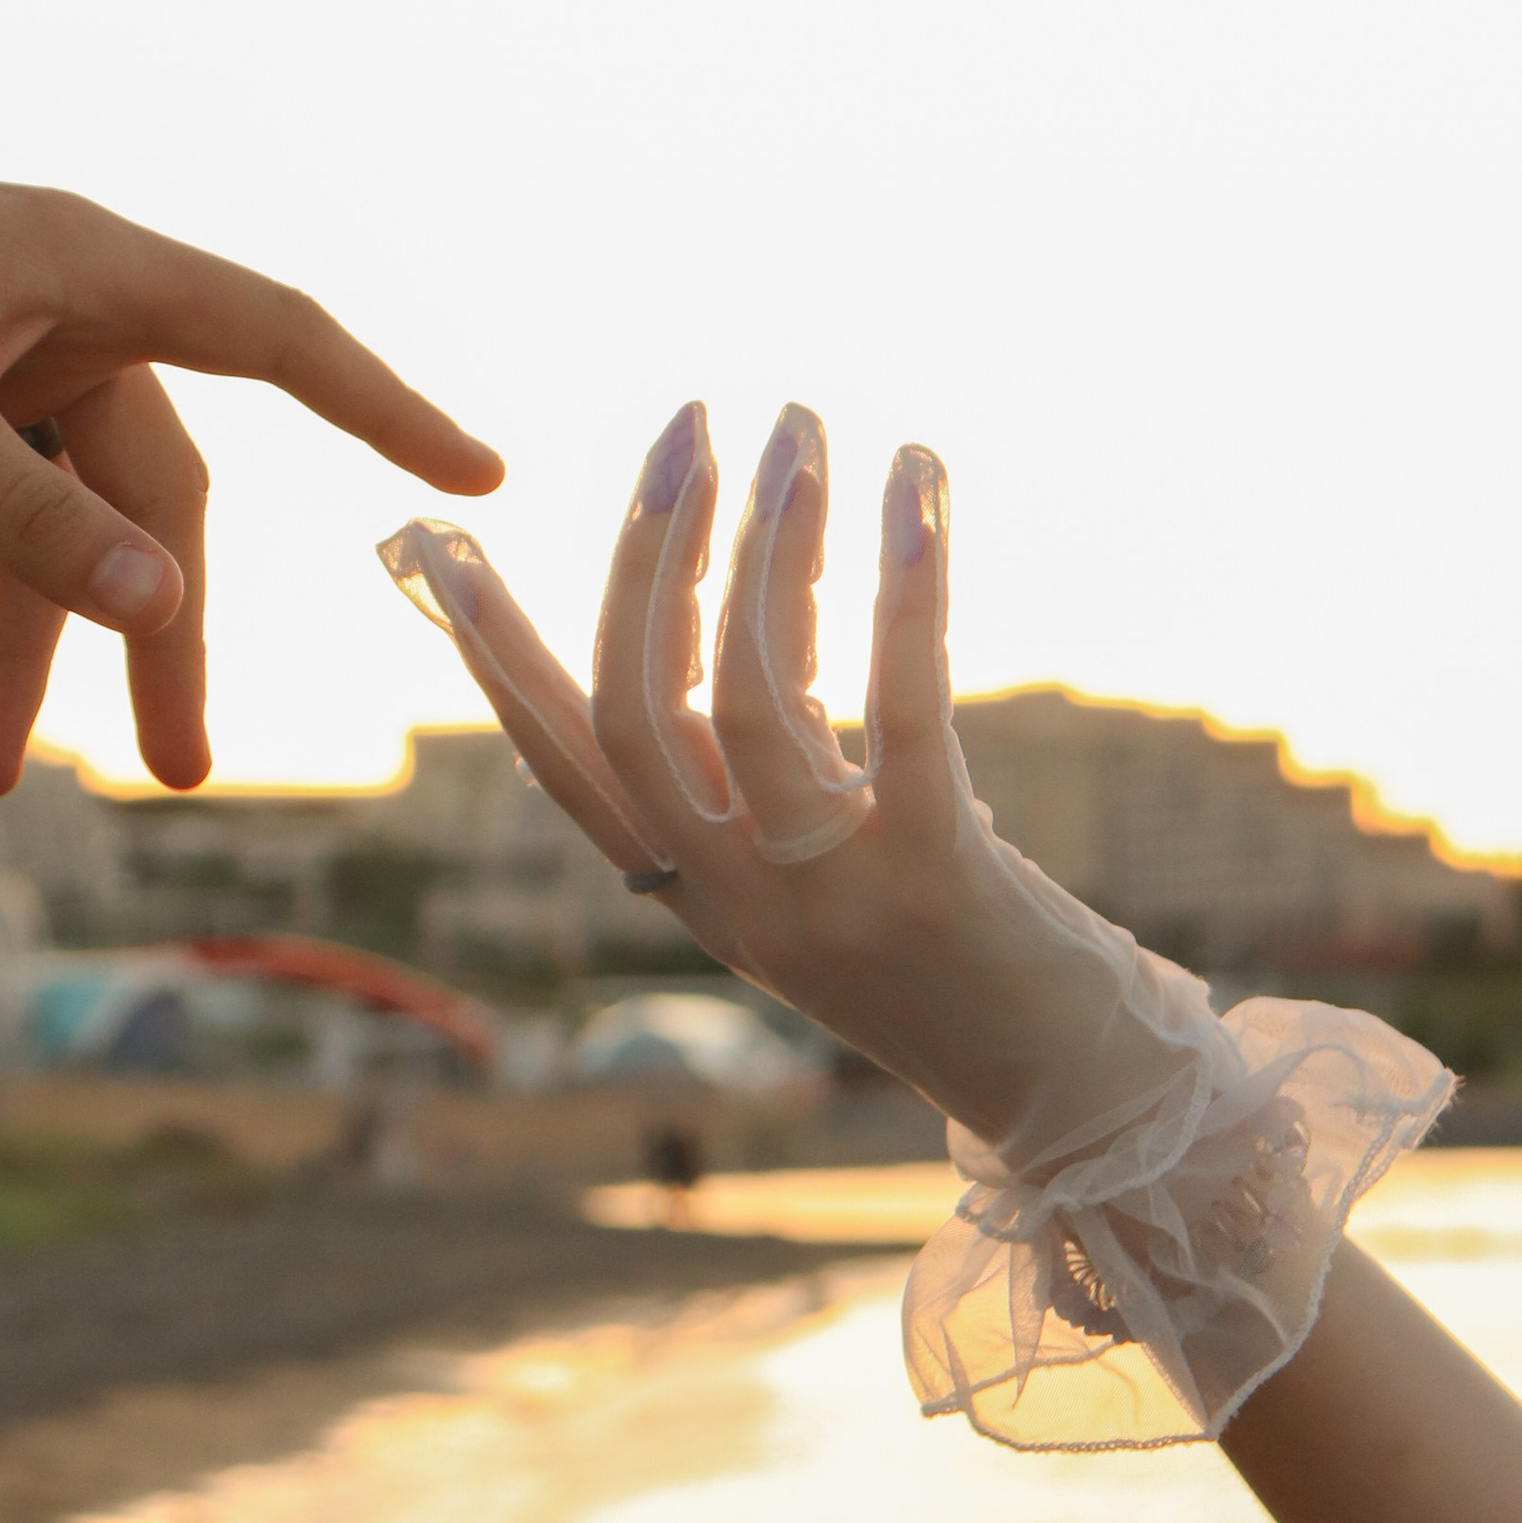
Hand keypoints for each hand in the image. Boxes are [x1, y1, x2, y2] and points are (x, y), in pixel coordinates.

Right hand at [386, 399, 1445, 1447]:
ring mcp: (828, 897)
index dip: (492, 646)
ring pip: (750, 696)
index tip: (442, 534)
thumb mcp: (826, 847)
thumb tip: (739, 574)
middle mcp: (733, 900)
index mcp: (691, 892)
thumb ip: (768, 746)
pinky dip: (901, 587)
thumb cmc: (959, 952)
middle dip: (650, 553)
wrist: (1079, 1097)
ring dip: (772, 543)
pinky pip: (903, 710)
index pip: (561, 754)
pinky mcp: (938, 878)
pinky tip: (916, 483)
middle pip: (638, 708)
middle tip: (688, 425)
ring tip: (800, 427)